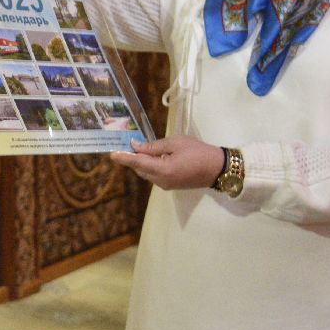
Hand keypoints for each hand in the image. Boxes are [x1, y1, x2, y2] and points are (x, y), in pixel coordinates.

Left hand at [110, 136, 224, 190]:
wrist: (217, 168)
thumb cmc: (198, 152)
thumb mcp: (175, 143)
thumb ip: (154, 146)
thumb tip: (136, 146)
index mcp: (163, 170)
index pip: (138, 163)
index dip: (124, 158)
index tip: (112, 154)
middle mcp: (161, 181)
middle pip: (140, 169)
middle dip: (133, 158)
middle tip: (129, 144)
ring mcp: (166, 185)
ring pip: (146, 173)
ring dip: (143, 162)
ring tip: (143, 148)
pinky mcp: (170, 186)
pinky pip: (154, 175)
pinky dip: (151, 166)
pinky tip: (155, 156)